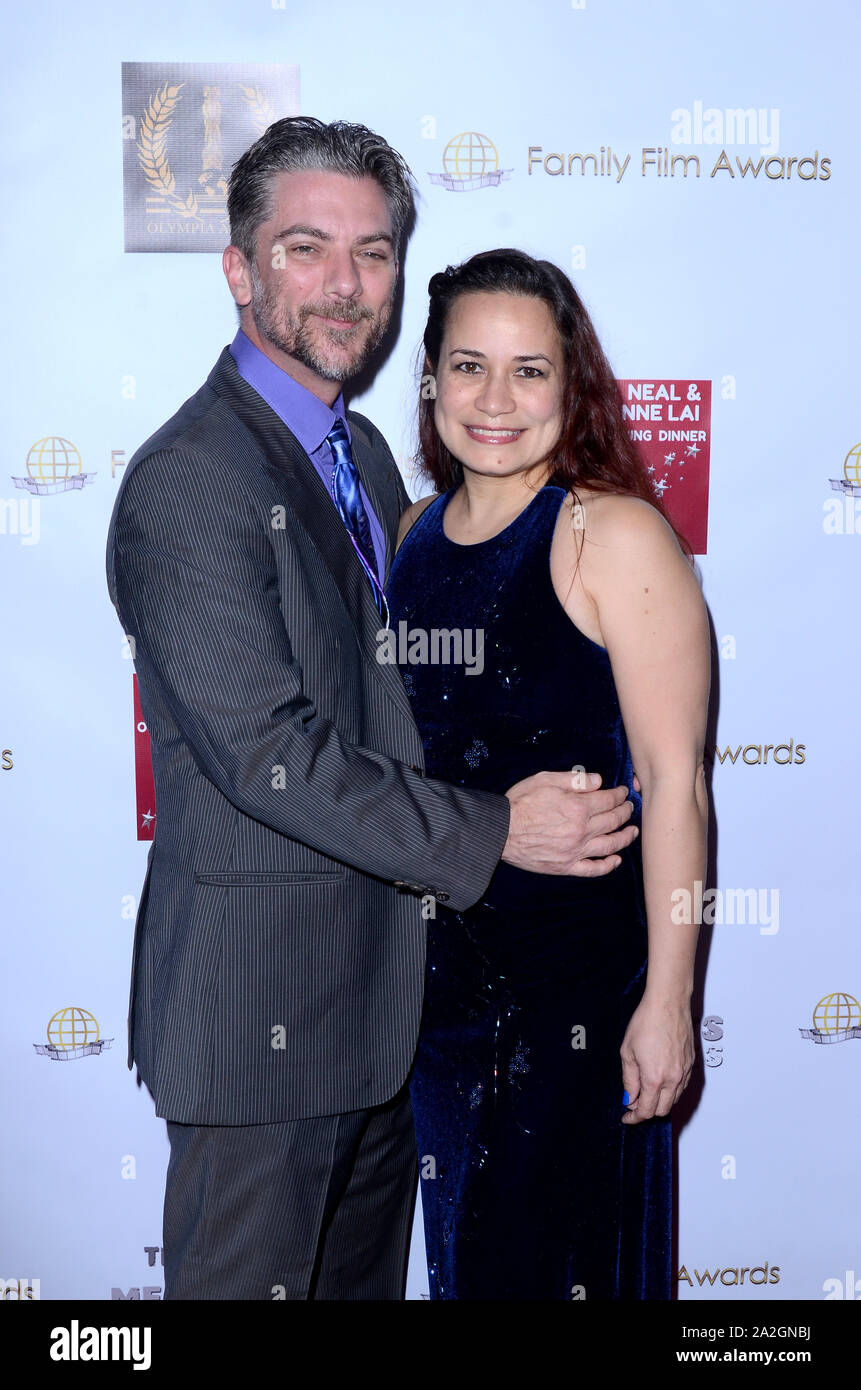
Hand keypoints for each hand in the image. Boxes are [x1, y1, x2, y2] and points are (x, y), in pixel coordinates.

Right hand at [502, 770, 637, 876]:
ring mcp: (575, 851)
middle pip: (613, 821)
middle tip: (629, 807)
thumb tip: (598, 780)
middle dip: (625, 812)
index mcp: (577, 808)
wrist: (501, 831)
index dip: (619, 795)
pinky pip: (593, 869)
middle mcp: (581, 831)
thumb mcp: (545, 780)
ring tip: (633, 832)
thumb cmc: (520, 803)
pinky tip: (616, 860)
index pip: (608, 800)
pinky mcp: (566, 866)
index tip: (623, 792)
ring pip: (610, 845)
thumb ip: (574, 780)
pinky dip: (608, 866)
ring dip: (625, 837)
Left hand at [620, 995, 693, 1124]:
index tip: (627, 1117)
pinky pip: (681, 1086)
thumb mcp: (627, 1052)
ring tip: (645, 1091)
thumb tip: (629, 1099)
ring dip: (660, 1101)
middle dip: (647, 1111)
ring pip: (673, 1099)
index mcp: (655, 1078)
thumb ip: (629, 1080)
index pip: (647, 1111)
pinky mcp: (691, 1063)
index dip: (634, 1118)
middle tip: (634, 1104)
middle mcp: (673, 1079)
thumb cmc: (646, 1022)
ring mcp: (684, 1071)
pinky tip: (659, 1080)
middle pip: (662, 1110)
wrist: (668, 1003)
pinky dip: (670, 1090)